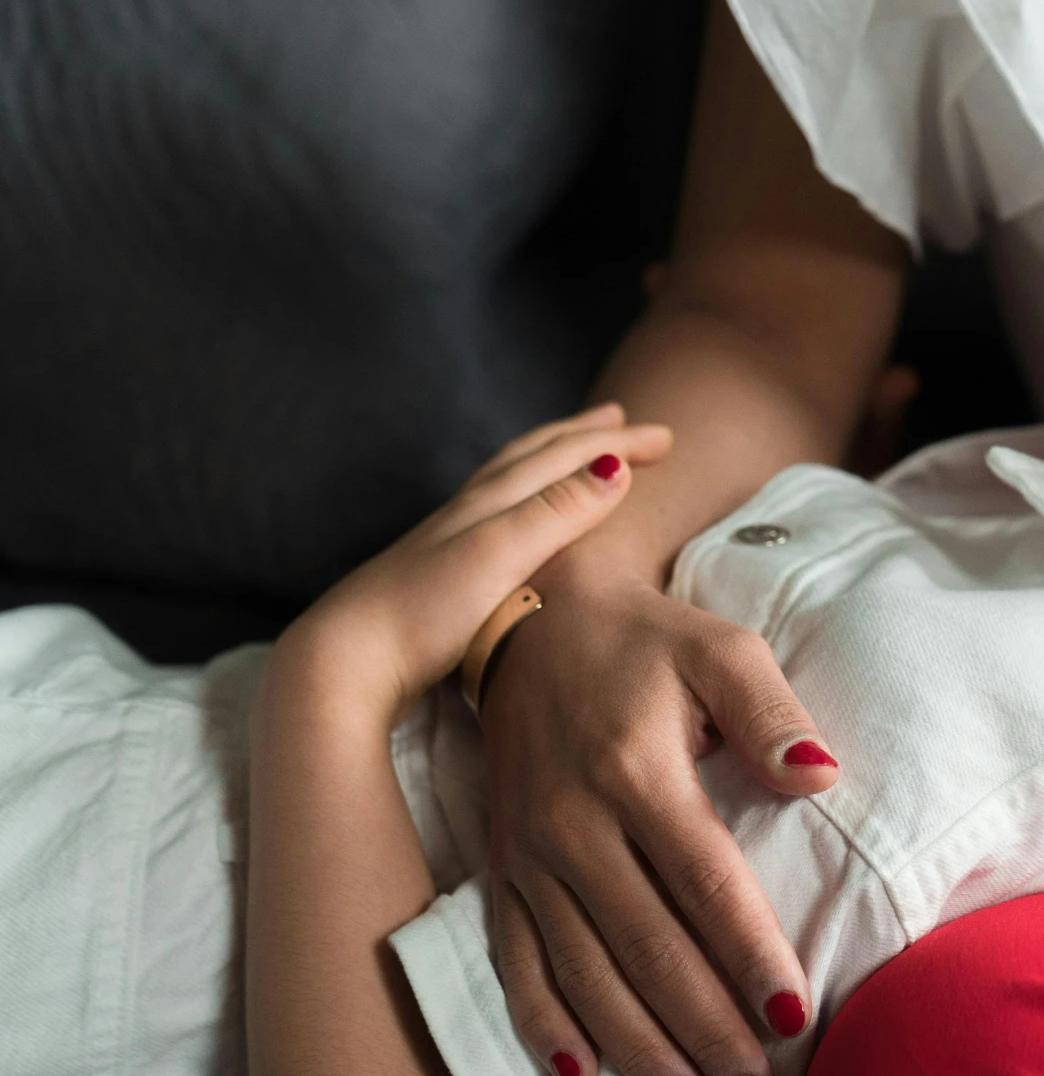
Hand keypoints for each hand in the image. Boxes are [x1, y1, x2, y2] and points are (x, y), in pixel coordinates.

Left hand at [277, 404, 671, 725]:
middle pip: (534, 455)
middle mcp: (470, 510)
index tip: (665, 437)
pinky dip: (525, 497)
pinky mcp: (437, 571)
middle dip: (583, 435)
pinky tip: (517, 520)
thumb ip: (558, 511)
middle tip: (621, 418)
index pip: (564, 455)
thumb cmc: (425, 611)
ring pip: (511, 479)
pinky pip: (498, 511)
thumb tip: (615, 467)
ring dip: (550, 459)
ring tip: (573, 454)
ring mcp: (449, 539)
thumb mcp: (501, 555)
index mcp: (492, 501)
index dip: (616, 441)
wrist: (346, 657)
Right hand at [475, 541, 833, 1075]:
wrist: (530, 623)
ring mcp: (527, 856)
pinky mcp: (497, 872)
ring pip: (584, 973)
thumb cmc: (646, 643)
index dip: (749, 955)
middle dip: (705, 1029)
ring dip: (637, 1049)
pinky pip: (513, 963)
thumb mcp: (719, 647)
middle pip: (647, 948)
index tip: (795, 1019)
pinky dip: (542, 1028)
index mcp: (634, 772)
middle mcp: (572, 826)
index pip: (704, 883)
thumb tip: (820, 777)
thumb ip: (771, 711)